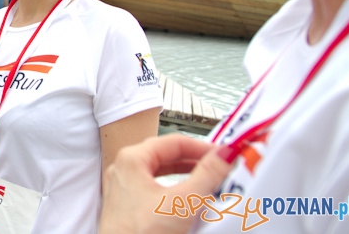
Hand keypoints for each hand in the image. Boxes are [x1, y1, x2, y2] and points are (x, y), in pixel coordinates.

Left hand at [99, 134, 233, 233]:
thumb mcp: (183, 202)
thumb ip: (207, 175)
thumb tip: (225, 154)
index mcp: (131, 159)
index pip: (174, 141)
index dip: (203, 147)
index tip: (224, 155)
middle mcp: (123, 170)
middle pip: (166, 155)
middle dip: (195, 160)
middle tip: (220, 166)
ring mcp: (123, 189)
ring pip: (160, 172)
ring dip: (186, 175)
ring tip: (209, 180)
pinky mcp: (127, 207)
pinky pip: (154, 189)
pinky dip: (174, 189)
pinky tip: (188, 199)